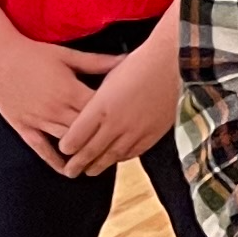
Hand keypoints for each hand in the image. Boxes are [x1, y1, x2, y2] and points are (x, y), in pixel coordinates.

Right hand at [0, 34, 122, 169]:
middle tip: (122, 148)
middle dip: (103, 139)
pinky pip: (40, 148)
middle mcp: (55, 108)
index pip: (100, 111)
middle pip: (86, 131)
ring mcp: (38, 120)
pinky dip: (54, 160)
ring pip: (66, 142)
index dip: (116, 118)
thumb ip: (98, 62)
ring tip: (102, 163)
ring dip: (83, 152)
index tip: (132, 123)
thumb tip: (127, 59)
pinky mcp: (23, 127)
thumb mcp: (68, 56)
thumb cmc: (34, 53)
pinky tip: (66, 170)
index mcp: (69, 90)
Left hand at [52, 35, 177, 174]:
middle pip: (90, 152)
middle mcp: (115, 123)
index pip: (75, 137)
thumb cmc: (138, 65)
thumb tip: (83, 114)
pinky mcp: (152, 134)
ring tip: (89, 171)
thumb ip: (94, 100)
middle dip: (77, 164)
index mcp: (100, 107)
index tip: (64, 149)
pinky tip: (115, 159)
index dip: (67, 147)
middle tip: (70, 171)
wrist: (173, 64)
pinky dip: (120, 158)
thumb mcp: (107, 78)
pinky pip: (132, 153)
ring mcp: (135, 131)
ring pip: (110, 157)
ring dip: (98, 166)